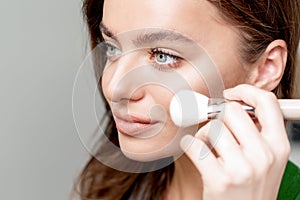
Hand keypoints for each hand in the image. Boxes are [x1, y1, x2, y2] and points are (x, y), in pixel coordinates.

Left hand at [181, 84, 290, 199]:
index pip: (267, 102)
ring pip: (211, 128)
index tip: (229, 95)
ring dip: (202, 134)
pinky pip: (194, 145)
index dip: (245, 91)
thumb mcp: (266, 160)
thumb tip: (233, 104)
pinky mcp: (220, 179)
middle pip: (232, 111)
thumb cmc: (251, 188)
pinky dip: (188, 145)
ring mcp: (242, 168)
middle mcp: (264, 155)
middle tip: (213, 124)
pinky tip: (194, 151)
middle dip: (217, 115)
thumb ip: (256, 133)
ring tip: (207, 146)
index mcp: (278, 146)